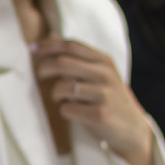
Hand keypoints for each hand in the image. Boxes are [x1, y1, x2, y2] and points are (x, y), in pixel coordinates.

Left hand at [31, 36, 154, 164]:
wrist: (131, 129)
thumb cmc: (108, 99)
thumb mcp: (99, 73)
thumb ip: (77, 56)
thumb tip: (51, 36)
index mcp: (104, 61)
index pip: (72, 46)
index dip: (49, 46)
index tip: (32, 49)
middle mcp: (105, 74)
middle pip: (63, 63)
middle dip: (44, 68)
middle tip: (39, 75)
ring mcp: (104, 94)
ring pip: (63, 87)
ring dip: (55, 94)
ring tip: (60, 99)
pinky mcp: (100, 114)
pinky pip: (67, 108)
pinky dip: (64, 111)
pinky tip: (73, 113)